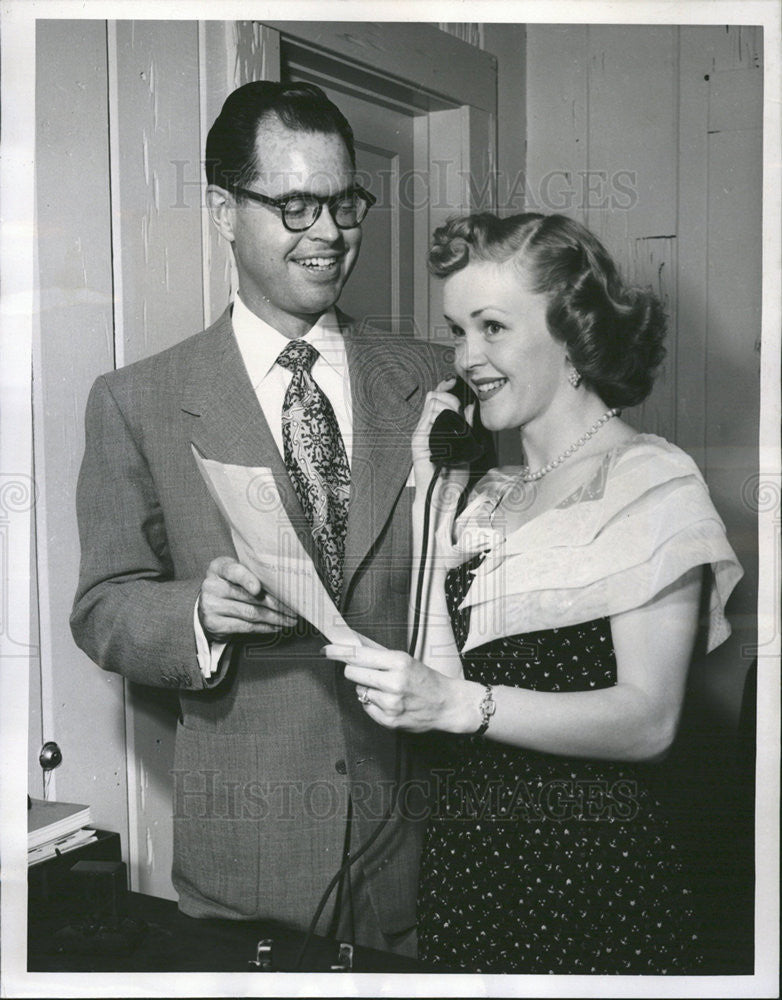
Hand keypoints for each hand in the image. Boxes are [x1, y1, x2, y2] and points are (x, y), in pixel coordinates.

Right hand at [198, 556, 296, 640]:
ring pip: (251, 613)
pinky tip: (276, 626)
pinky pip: (246, 627)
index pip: (233, 571)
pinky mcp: (215, 624)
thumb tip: (283, 586)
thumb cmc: (229, 585)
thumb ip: (252, 575)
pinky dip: (264, 627)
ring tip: (289, 620)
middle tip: (294, 609)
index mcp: (218, 568)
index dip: (247, 580)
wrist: (207, 604)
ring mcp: (211, 607)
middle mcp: (212, 586)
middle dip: (276, 604)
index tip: (259, 589)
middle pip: (249, 597)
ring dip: (275, 618)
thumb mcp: (235, 573)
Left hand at [323, 642, 474, 733]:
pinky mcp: (389, 721)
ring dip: (368, 688)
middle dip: (355, 670)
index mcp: (399, 662)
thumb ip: (378, 654)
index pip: (358, 655)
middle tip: (366, 671)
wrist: (448, 704)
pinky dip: (373, 703)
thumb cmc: (427, 679)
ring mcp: (391, 704)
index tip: (326, 650)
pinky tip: (389, 701)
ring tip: (386, 689)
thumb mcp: (406, 659)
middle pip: (352, 673)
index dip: (339, 652)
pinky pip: (366, 707)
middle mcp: (394, 683)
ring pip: (359, 690)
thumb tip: (352, 645)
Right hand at [411, 377, 474, 483]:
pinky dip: (440, 417)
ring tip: (456, 422)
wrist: (442, 496)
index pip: (438, 399)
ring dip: (447, 407)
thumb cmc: (453, 476)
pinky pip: (427, 419)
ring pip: (432, 404)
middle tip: (461, 413)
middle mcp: (427, 427)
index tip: (453, 382)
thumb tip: (471, 407)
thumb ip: (467, 427)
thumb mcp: (466, 446)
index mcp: (437, 427)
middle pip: (434, 396)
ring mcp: (421, 433)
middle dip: (450, 398)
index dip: (444, 387)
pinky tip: (448, 427)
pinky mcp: (418, 440)